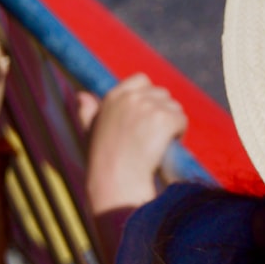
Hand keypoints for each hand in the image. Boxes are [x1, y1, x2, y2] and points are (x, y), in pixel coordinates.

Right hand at [81, 74, 186, 263]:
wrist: (117, 183)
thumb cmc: (104, 163)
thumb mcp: (90, 133)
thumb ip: (88, 113)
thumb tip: (82, 96)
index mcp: (113, 97)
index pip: (141, 80)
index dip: (149, 97)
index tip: (147, 117)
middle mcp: (131, 98)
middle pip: (163, 94)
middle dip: (162, 113)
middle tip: (151, 138)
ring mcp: (148, 107)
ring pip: (175, 108)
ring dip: (172, 124)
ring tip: (156, 146)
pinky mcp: (165, 119)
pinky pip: (182, 121)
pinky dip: (180, 134)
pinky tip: (165, 149)